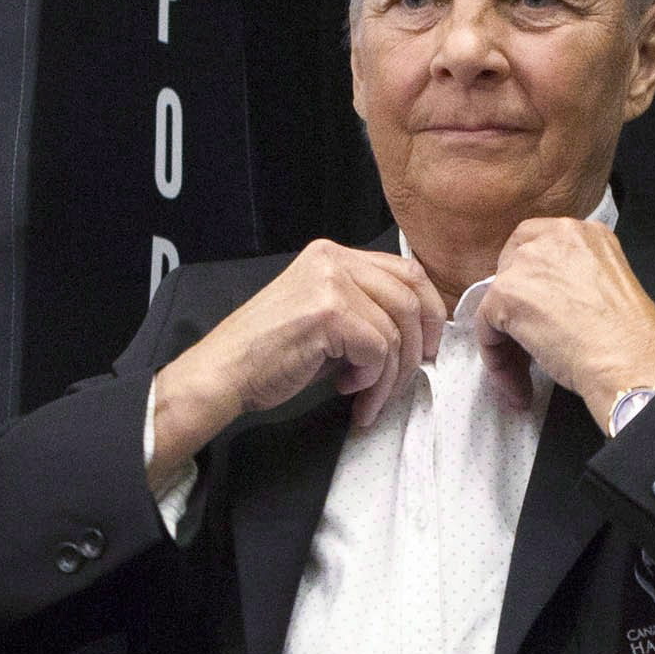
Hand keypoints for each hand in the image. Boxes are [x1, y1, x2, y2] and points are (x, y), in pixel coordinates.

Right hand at [149, 240, 447, 482]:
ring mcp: (330, 283)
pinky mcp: (328, 312)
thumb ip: (366, 312)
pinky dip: (370, 379)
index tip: (429, 347)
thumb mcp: (326, 320)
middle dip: (416, 348)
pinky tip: (345, 388)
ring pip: (396, 330)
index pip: (407, 271)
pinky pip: (378, 350)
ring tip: (367, 397)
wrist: (224, 373)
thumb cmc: (271, 355)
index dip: (430, 311)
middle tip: (403, 381)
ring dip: (389, 375)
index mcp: (333, 256)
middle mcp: (333, 260)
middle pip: (410, 297)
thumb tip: (419, 336)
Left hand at [471, 215, 654, 430]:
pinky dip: (497, 359)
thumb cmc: (630, 339)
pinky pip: (486, 327)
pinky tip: (519, 385)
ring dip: (508, 343)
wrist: (630, 362)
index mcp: (585, 232)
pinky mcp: (507, 293)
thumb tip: (547, 303)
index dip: (531, 284)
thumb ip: (575, 280)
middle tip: (528, 349)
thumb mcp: (608, 285)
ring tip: (525, 378)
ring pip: (497, 302)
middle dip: (515, 310)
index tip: (539, 316)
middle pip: (511, 269)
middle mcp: (554, 236)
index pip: (536, 246)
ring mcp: (528, 262)